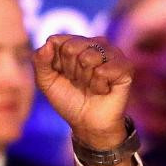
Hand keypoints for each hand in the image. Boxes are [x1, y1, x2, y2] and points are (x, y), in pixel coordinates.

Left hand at [33, 35, 131, 149]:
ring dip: (84, 79)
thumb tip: (47, 42)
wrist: (87, 124)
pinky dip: (98, 86)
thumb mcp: (46, 81)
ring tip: (90, 86)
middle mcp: (96, 44)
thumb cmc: (68, 99)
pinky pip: (103, 71)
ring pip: (88, 58)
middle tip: (78, 82)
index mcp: (77, 42)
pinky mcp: (126, 67)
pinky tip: (103, 90)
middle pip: (71, 48)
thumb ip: (40, 61)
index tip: (62, 75)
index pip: (56, 41)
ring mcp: (113, 53)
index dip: (55, 63)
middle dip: (70, 71)